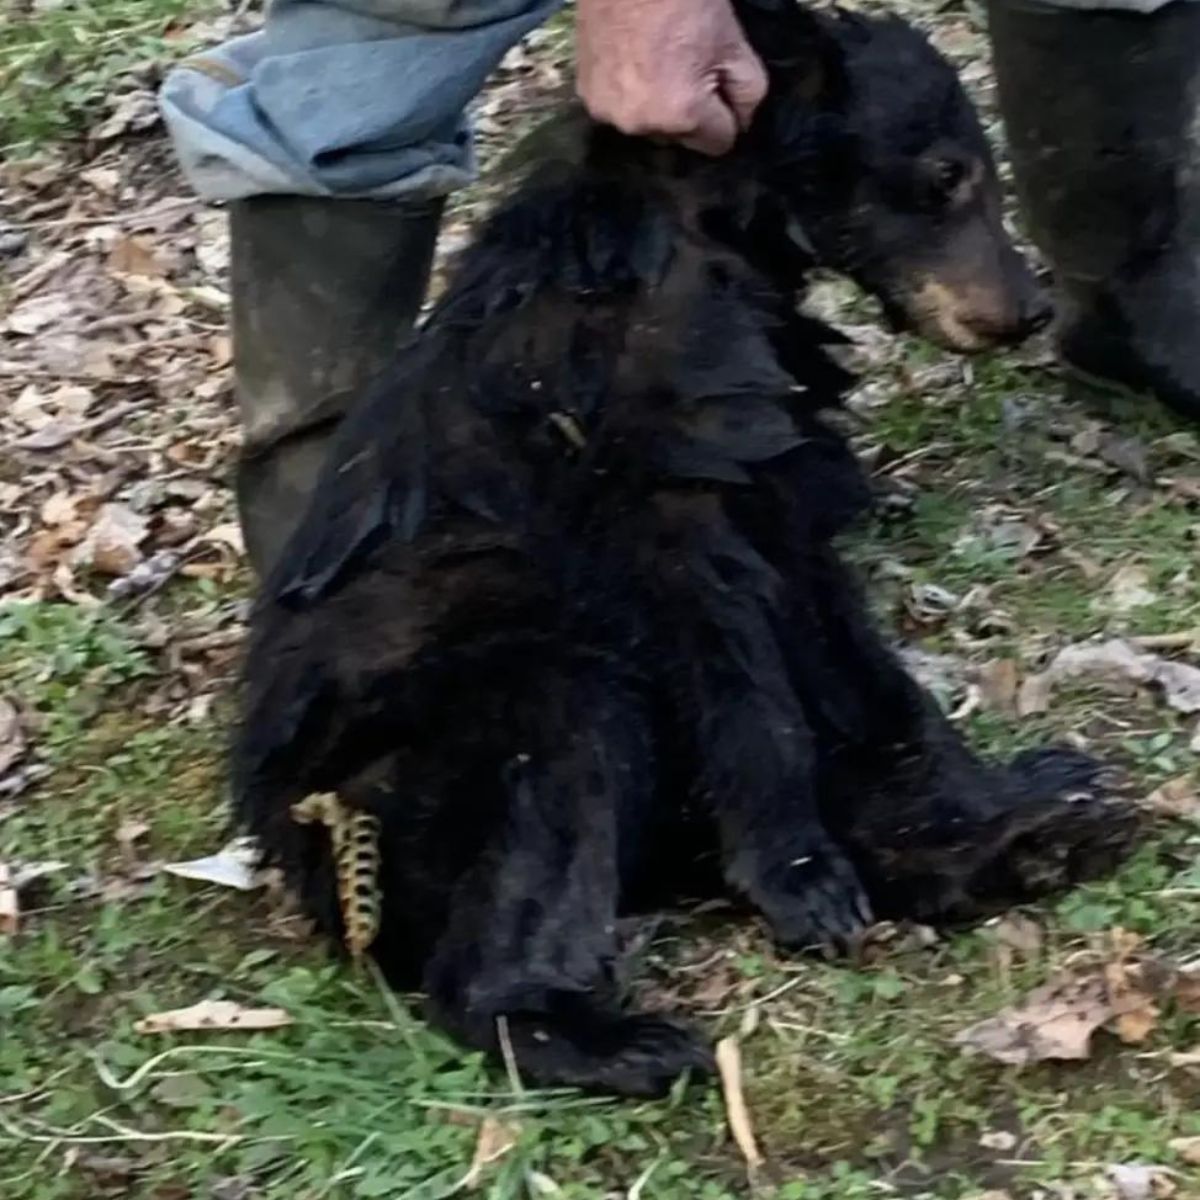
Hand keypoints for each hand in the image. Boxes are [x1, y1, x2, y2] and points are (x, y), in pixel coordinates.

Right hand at [575, 0, 767, 155]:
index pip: (718, 143)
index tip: (719, 85)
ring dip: (656, 106)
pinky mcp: (586, 95)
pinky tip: (631, 61)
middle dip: (688, 113)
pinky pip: (620, 108)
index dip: (726, 115)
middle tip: (686, 66)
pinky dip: (628, 92)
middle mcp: (640, 125)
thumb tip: (740, 123)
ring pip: (648, 125)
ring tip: (656, 63)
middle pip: (679, 138)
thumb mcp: (735, 46)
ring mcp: (608, 112)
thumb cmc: (688, 1)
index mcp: (681, 115)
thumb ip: (748, 96)